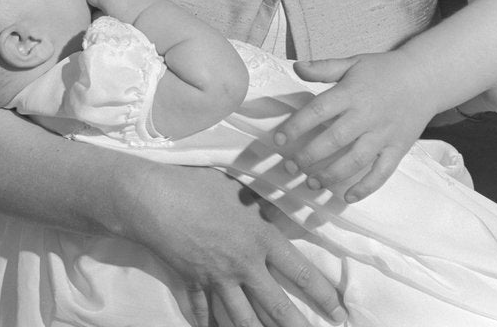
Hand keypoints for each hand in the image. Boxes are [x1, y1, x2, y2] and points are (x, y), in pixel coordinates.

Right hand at [130, 163, 345, 326]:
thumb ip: (263, 206)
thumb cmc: (200, 184)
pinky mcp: (192, 283)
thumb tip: (282, 212)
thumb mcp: (241, 188)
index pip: (300, 272)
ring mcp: (216, 279)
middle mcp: (243, 265)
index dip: (323, 295)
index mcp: (261, 238)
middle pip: (276, 307)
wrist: (157, 199)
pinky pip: (204, 312)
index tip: (339, 312)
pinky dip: (210, 325)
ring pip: (242, 320)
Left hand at [273, 52, 434, 202]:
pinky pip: (382, 172)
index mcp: (352, 92)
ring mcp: (384, 134)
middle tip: (290, 167)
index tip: (278, 139)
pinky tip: (348, 197)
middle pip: (334, 139)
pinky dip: (366, 187)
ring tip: (311, 183)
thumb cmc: (383, 70)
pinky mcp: (398, 148)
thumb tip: (296, 66)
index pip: (319, 110)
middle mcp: (367, 115)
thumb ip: (324, 67)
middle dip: (309, 155)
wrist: (424, 77)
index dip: (297, 125)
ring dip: (332, 174)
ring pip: (355, 159)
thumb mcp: (353, 62)